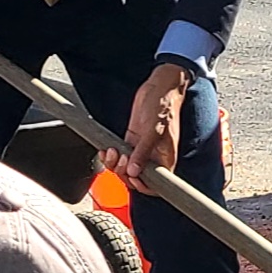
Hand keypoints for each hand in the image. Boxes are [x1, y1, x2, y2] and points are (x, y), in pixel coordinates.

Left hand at [106, 65, 188, 186]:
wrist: (158, 87)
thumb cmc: (164, 105)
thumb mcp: (154, 129)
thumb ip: (144, 152)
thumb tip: (134, 171)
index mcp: (165, 158)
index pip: (156, 184)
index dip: (142, 185)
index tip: (132, 176)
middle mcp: (153, 157)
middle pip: (136, 178)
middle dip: (124, 172)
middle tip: (121, 157)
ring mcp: (140, 150)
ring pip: (124, 168)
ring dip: (114, 164)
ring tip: (113, 151)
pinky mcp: (131, 141)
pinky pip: (119, 156)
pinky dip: (110, 156)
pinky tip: (107, 150)